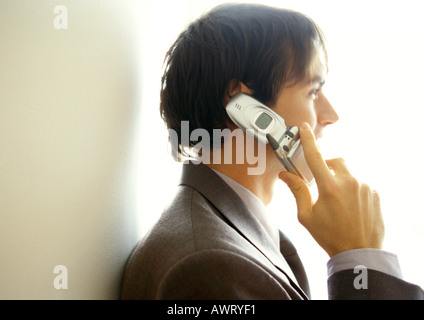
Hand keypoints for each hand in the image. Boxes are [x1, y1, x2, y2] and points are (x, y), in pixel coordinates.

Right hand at [279, 122, 384, 256]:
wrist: (359, 252)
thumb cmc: (330, 236)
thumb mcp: (306, 216)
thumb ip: (297, 191)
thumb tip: (285, 175)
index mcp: (329, 187)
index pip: (315, 156)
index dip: (308, 140)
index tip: (304, 128)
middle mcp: (349, 182)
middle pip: (336, 161)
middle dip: (328, 167)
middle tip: (322, 183)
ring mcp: (365, 187)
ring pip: (349, 173)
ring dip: (340, 180)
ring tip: (338, 202)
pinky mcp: (375, 193)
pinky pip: (360, 183)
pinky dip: (352, 190)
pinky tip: (350, 207)